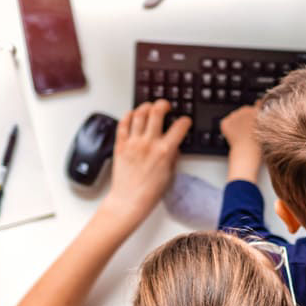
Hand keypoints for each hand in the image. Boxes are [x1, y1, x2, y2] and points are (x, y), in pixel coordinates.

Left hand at [100, 100, 190, 225]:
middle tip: (165, 105)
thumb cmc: (149, 192)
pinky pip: (123, 124)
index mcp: (164, 151)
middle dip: (163, 104)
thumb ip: (173, 157)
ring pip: (139, 114)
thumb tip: (174, 145)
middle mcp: (148, 144)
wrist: (129, 200)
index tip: (185, 121)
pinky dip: (128, 116)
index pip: (179, 127)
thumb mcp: (169, 174)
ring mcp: (133, 143)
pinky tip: (132, 115)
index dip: (185, 121)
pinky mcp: (120, 145)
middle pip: (156, 112)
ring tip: (149, 107)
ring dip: (146, 107)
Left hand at [221, 105, 261, 182]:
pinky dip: (228, 128)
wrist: (247, 153)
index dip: (256, 115)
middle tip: (249, 132)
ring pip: (235, 116)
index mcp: (257, 110)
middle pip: (245, 111)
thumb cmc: (259, 145)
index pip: (257, 105)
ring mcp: (234, 116)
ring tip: (242, 135)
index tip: (256, 122)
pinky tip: (234, 136)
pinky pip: (226, 122)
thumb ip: (263, 116)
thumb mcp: (266, 129)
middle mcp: (245, 110)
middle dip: (246, 118)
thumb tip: (258, 102)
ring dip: (237, 123)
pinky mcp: (225, 123)